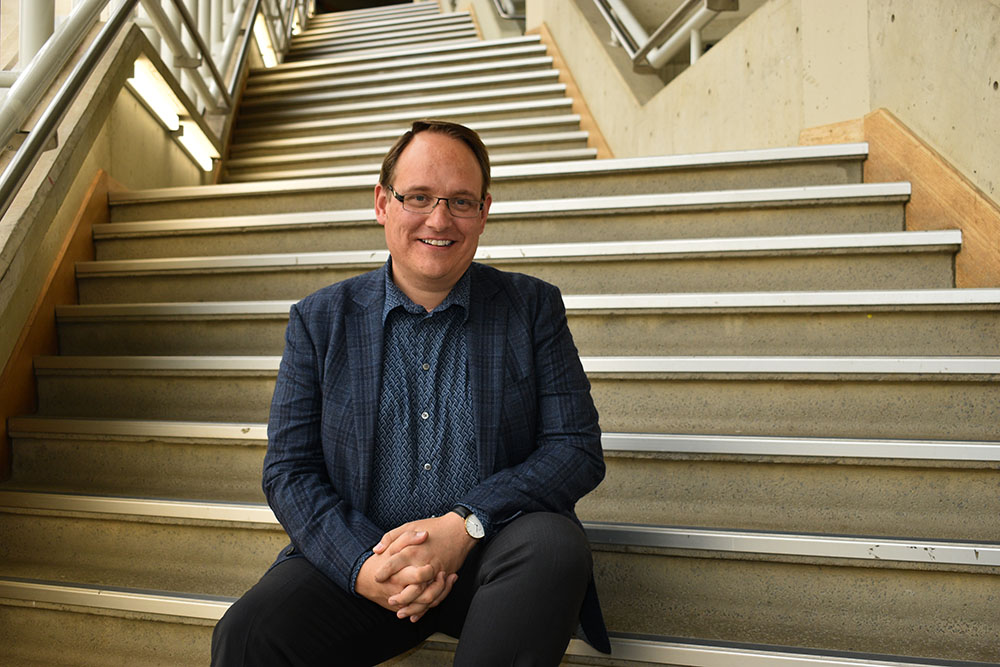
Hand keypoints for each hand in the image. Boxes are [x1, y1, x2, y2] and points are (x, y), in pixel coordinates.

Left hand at [357, 513, 475, 620]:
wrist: (460, 529)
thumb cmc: (433, 527)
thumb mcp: (410, 526)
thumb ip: (391, 537)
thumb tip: (376, 550)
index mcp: (413, 550)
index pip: (393, 565)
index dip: (383, 573)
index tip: (376, 578)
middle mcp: (424, 563)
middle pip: (409, 586)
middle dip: (399, 597)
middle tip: (389, 600)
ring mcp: (436, 572)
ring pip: (423, 596)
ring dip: (412, 607)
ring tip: (401, 611)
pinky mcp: (445, 577)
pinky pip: (436, 596)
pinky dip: (426, 607)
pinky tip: (416, 613)